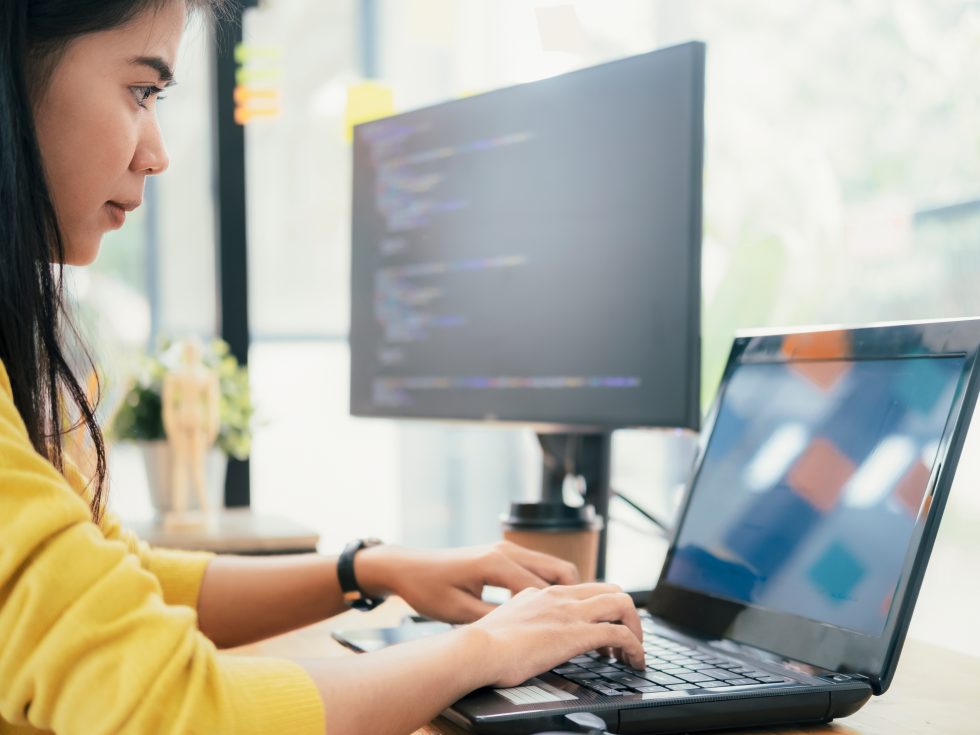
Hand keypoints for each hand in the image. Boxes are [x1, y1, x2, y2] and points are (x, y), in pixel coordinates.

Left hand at [356, 540, 578, 622]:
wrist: (408, 567)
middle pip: (559, 570)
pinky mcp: (502, 553)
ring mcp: (505, 549)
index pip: (545, 590)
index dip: (564, 612)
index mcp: (497, 564)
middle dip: (577, 595)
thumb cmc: (428, 590)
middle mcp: (506, 551)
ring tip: (574, 617)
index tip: (583, 631)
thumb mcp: (459, 613)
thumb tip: (524, 634)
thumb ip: (492, 620)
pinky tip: (550, 606)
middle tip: (587, 622)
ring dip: (566, 588)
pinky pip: (538, 565)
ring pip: (552, 565)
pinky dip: (551, 582)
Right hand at [469, 583, 644, 687]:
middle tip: (625, 639)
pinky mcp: (577, 634)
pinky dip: (635, 647)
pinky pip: (620, 634)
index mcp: (543, 593)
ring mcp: (570, 613)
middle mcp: (560, 597)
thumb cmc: (483, 644)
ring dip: (635, 628)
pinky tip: (634, 661)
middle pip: (610, 589)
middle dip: (626, 614)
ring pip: (622, 604)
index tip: (602, 630)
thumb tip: (527, 634)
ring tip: (633, 652)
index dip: (601, 609)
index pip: (584, 590)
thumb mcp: (507, 622)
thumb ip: (523, 620)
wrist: (476, 649)